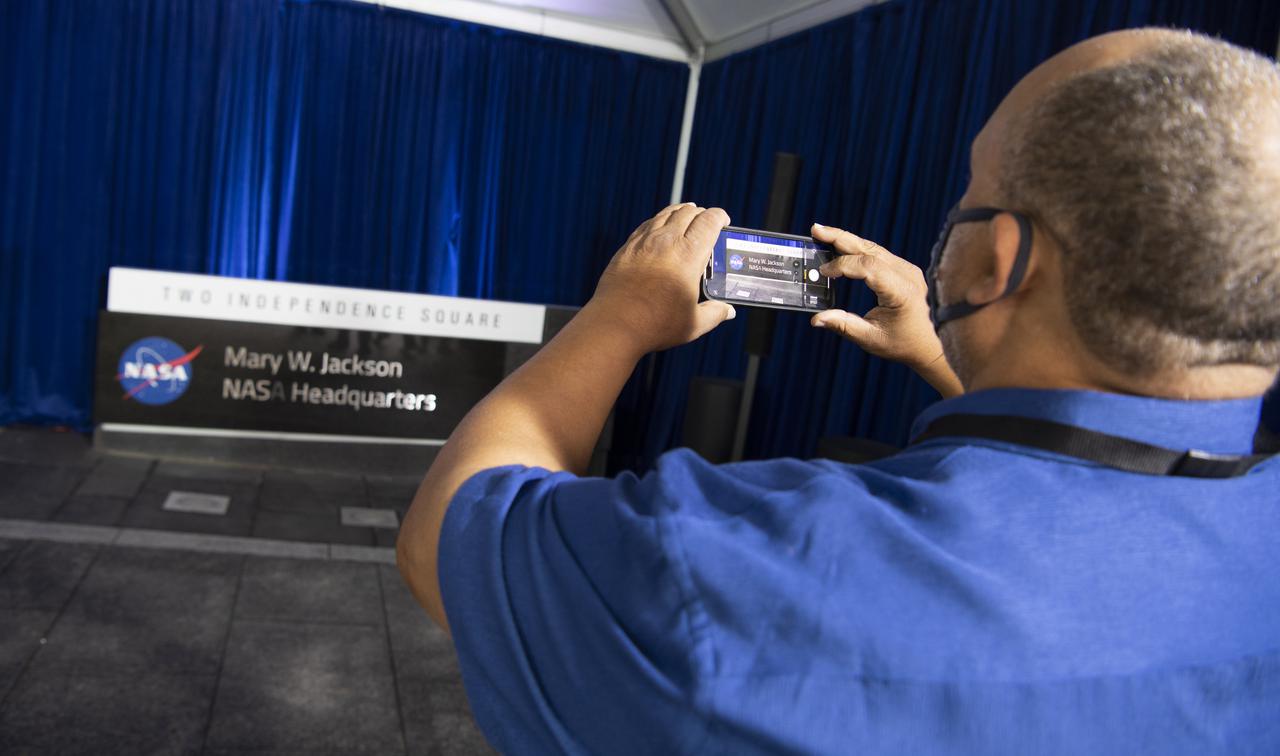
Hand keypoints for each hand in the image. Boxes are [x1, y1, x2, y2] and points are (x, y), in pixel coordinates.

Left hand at [587, 203, 736, 353]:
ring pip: (666, 214)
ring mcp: (644, 242)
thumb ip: (715, 313)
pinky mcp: (627, 248)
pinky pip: (646, 224)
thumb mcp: (694, 323)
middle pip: (688, 212)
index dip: (720, 216)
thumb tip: (727, 311)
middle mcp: (666, 242)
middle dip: (702, 213)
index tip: (724, 220)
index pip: (709, 221)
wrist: (615, 324)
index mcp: (688, 256)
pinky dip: (658, 221)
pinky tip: (660, 229)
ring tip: (686, 216)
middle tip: (707, 221)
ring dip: (680, 212)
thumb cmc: (654, 325)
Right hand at [809, 223, 962, 396]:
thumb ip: (843, 325)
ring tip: (823, 234)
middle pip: (870, 249)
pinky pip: (878, 254)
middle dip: (840, 237)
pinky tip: (841, 247)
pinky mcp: (904, 270)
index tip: (823, 272)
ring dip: (847, 240)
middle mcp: (908, 275)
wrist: (930, 346)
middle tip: (816, 229)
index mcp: (902, 292)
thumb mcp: (871, 338)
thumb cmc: (904, 344)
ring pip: (873, 248)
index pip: (869, 267)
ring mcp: (908, 270)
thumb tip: (817, 319)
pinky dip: (857, 250)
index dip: (842, 265)